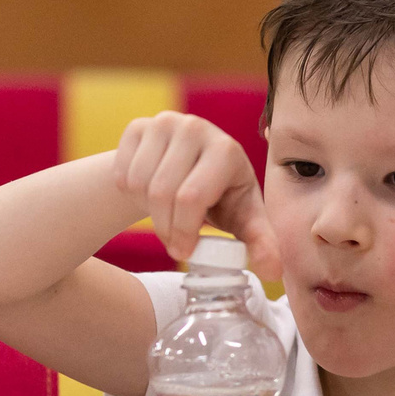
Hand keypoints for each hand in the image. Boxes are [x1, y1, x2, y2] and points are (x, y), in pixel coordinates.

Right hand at [111, 111, 280, 279]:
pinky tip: (148, 195)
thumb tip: (273, 272)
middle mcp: (195, 128)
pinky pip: (121, 173)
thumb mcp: (244, 219)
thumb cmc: (220, 199)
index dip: (183, 231)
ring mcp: (163, 123)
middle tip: (172, 242)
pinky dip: (129, 194)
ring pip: (138, 183)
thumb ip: (261, 243)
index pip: (192, 197)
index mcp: (226, 149)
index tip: (183, 251)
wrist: (185, 171)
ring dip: (147, 211)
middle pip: (163, 191)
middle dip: (165, 227)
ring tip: (165, 214)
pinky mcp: (138, 126)